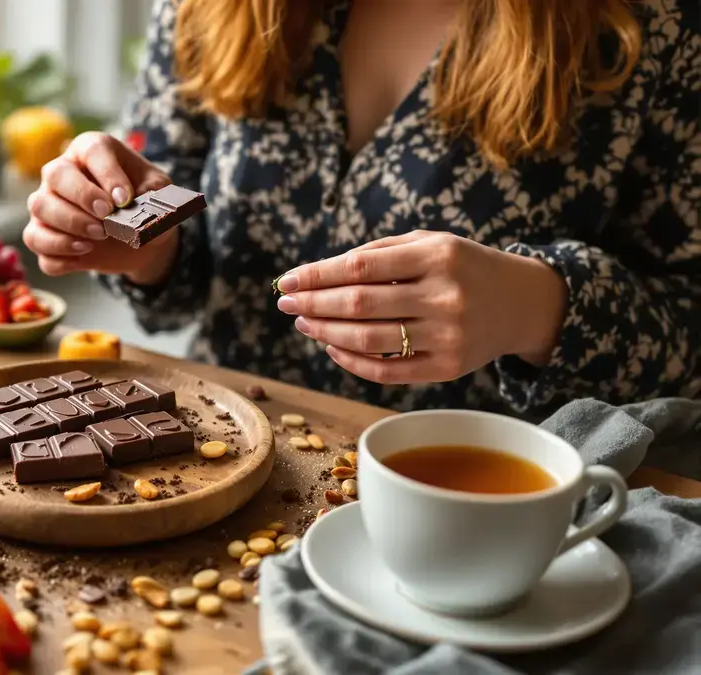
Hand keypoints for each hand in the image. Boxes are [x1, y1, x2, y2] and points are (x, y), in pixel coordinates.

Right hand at [23, 132, 176, 283]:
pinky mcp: (41, 233)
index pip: (92, 150)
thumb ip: (154, 193)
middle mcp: (62, 172)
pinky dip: (58, 254)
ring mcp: (47, 203)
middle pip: (56, 175)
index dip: (108, 174)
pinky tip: (82, 256)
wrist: (138, 239)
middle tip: (107, 217)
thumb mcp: (159, 192)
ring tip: (99, 237)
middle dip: (82, 197)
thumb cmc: (144, 203)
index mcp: (92, 151)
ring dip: (69, 225)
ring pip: (41, 208)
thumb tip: (139, 205)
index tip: (124, 199)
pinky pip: (37, 241)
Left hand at [275, 231, 567, 383]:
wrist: (521, 301)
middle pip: (359, 305)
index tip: (287, 280)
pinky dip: (352, 361)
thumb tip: (316, 274)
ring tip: (304, 322)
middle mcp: (444, 296)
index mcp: (437, 256)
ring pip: (369, 340)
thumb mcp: (429, 243)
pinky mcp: (448, 367)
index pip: (360, 266)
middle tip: (285, 302)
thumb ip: (377, 252)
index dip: (317, 275)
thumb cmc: (461, 266)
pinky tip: (332, 346)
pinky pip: (388, 371)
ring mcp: (447, 335)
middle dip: (313, 304)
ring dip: (326, 332)